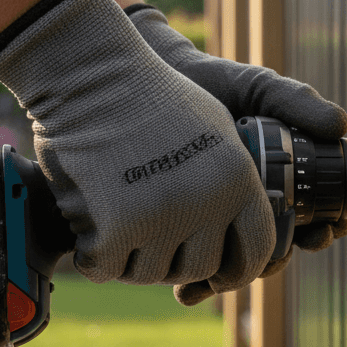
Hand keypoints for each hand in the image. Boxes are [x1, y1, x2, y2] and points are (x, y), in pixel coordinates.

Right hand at [0, 0, 274, 291]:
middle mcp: (208, 203)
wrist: (90, 72)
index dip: (237, 269)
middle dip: (174, 260)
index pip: (256, 251)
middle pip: (200, 269)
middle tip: (150, 233)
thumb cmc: (150, 96)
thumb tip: (253, 226)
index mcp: (240, 182)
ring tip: (116, 217)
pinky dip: (92, 255)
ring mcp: (162, 217)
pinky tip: (89, 225)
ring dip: (129, 257)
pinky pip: (105, 268)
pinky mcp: (116, 228)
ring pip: (150, 274)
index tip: (218, 272)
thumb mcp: (217, 127)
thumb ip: (238, 181)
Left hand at [129, 7, 346, 301]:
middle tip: (273, 262)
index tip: (328, 228)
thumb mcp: (259, 89)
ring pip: (236, 266)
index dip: (326, 231)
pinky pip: (195, 264)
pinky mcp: (183, 228)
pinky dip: (196, 284)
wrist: (158, 79)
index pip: (314, 219)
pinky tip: (188, 294)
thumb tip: (341, 126)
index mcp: (282, 184)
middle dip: (277, 263)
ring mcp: (218, 222)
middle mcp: (252, 209)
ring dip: (233, 281)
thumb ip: (297, 101)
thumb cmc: (216, 83)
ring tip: (219, 284)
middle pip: (276, 251)